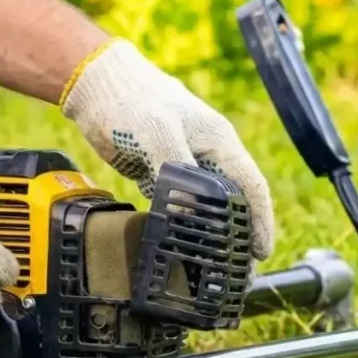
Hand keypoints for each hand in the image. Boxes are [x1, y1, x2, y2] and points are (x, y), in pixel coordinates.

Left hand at [61, 39, 274, 260]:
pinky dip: (182, 227)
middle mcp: (207, 155)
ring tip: (214, 270)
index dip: (261, 219)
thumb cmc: (130, 100)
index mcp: (218, 142)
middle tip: (240, 272)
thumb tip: (188, 213)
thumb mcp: (156, 133)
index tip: (262, 251)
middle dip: (240, 236)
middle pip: (233, 202)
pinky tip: (180, 248)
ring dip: (212, 236)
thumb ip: (175, 170)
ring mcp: (184, 164)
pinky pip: (177, 205)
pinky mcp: (159, 173)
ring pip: (205, 207)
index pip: (251, 185)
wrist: (95, 84)